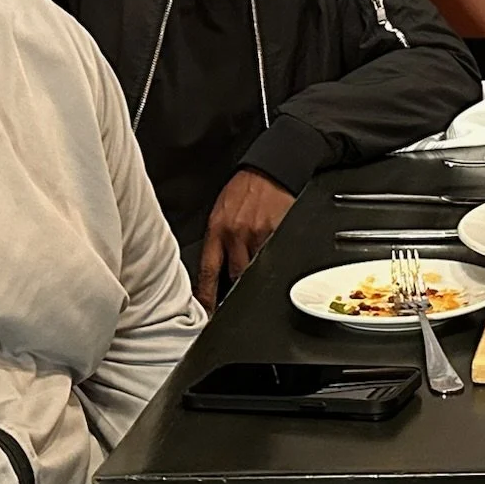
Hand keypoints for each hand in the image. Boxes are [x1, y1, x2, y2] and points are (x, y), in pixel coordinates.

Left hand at [195, 169, 296, 309]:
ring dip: (255, 272)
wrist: (268, 169)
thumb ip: (218, 240)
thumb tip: (217, 269)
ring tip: (257, 264)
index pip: (208, 272)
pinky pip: (274, 255)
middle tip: (236, 293)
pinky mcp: (277, 231)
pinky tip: (273, 253)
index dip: (207, 298)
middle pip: (236, 276)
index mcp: (217, 230)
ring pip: (255, 269)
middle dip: (236, 286)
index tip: (207, 314)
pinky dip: (273, 258)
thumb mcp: (220, 213)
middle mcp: (236, 234)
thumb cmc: (243, 191)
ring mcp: (258, 234)